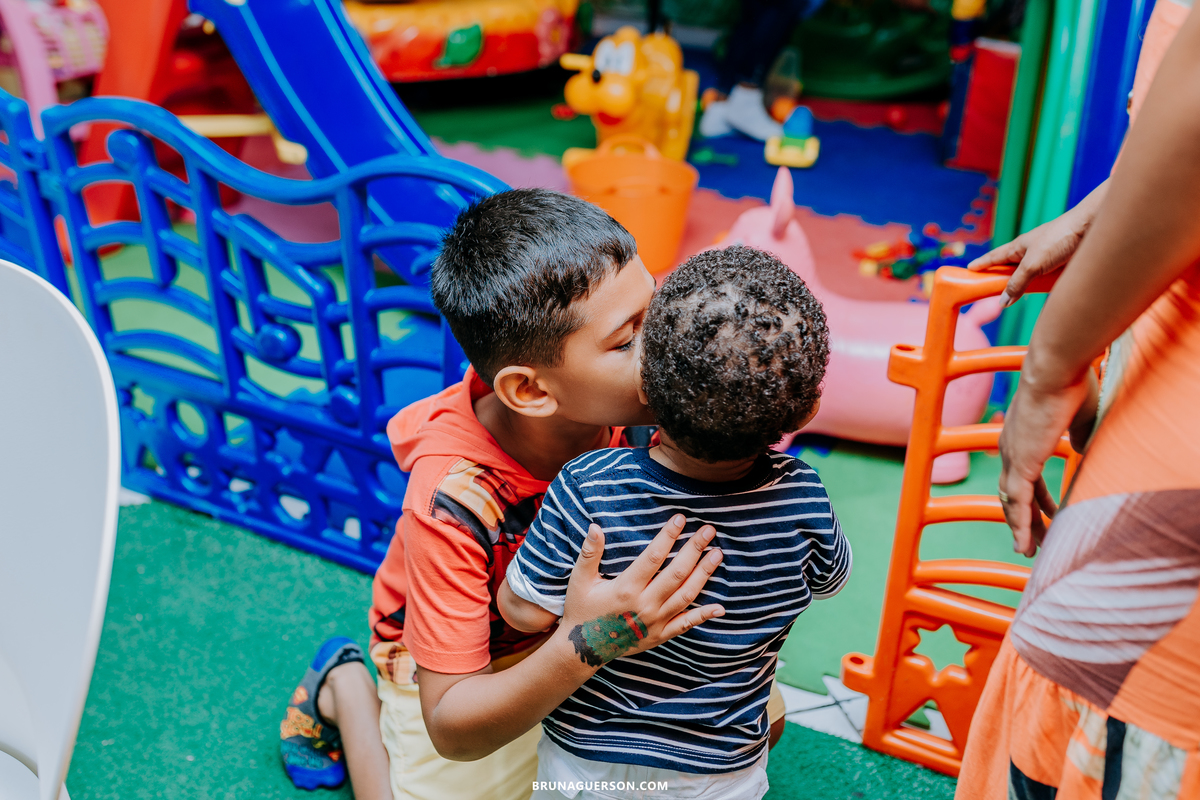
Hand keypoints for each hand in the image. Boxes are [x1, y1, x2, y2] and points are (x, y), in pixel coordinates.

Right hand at [559, 514, 723, 666]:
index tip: (681, 518)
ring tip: (717, 555)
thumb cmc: (582, 609)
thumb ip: (589, 553)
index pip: (653, 557)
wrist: (583, 649)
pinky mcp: (660, 636)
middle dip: (694, 550)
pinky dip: (703, 616)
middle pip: (676, 573)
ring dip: (704, 574)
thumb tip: (595, 527)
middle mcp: (644, 605)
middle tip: (709, 531)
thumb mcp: (580, 580)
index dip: (668, 536)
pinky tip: (720, 607)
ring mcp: (655, 622)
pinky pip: (685, 625)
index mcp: (625, 588)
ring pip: (686, 595)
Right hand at [969, 180, 1106, 306]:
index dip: (982, 264)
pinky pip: (1047, 279)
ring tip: (1017, 297)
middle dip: (1001, 277)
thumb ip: (1017, 283)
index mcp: (1019, 246)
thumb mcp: (1033, 264)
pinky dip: (1043, 286)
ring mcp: (1047, 258)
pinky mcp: (1062, 264)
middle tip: (989, 289)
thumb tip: (1002, 302)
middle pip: (1011, 268)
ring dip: (1025, 285)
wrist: (1092, 227)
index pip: (994, 257)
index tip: (969, 269)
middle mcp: (1031, 252)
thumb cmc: (1060, 238)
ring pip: (1030, 275)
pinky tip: (1044, 292)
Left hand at [998, 377, 1086, 555]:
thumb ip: (1078, 436)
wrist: (1055, 370)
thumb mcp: (1079, 416)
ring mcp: (1011, 457)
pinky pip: (1017, 503)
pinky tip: (1024, 545)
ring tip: (1028, 551)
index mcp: (1020, 436)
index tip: (1046, 514)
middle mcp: (1009, 448)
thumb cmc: (1070, 385)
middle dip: (1022, 519)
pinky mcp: (1020, 463)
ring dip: (1020, 528)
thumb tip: (1083, 450)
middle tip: (1031, 541)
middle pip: (1011, 493)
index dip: (1035, 498)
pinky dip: (1020, 526)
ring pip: (1012, 503)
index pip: (1023, 475)